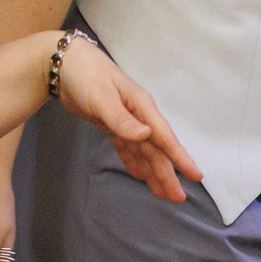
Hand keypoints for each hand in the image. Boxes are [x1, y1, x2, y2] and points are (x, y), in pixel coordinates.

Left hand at [54, 42, 204, 205]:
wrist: (65, 63)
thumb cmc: (86, 75)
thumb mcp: (102, 97)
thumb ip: (122, 119)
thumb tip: (146, 136)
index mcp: (141, 107)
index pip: (164, 137)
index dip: (179, 157)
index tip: (195, 175)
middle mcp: (138, 116)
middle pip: (156, 149)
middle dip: (167, 173)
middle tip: (177, 198)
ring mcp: (126, 121)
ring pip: (144, 151)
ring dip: (153, 172)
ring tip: (164, 194)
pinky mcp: (112, 124)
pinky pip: (127, 148)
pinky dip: (134, 162)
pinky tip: (142, 176)